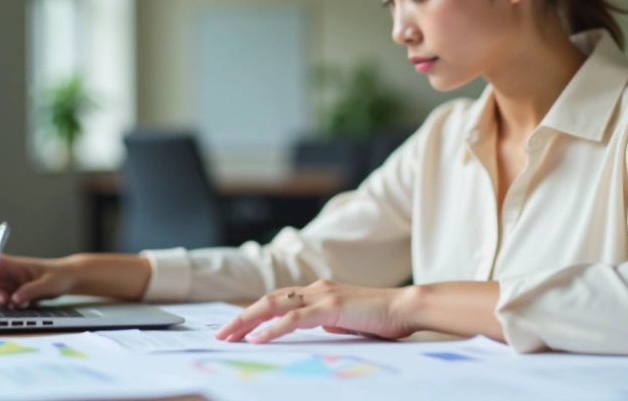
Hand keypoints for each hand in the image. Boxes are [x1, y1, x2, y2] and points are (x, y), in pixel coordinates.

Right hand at [0, 253, 75, 306]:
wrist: (69, 278)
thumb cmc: (59, 275)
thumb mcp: (48, 284)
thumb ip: (31, 290)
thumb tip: (14, 299)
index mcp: (6, 263)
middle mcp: (2, 271)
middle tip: (4, 301)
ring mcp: (5, 282)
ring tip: (14, 302)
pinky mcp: (10, 291)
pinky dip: (3, 306)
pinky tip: (18, 304)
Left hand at [214, 280, 417, 343]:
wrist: (407, 308)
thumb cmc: (383, 318)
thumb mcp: (348, 321)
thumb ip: (329, 322)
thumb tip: (317, 330)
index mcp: (320, 292)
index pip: (279, 300)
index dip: (255, 313)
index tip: (237, 330)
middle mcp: (317, 289)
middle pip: (268, 299)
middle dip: (241, 318)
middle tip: (221, 334)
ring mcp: (322, 296)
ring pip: (274, 305)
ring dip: (247, 321)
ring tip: (228, 336)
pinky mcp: (330, 308)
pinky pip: (294, 319)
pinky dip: (271, 328)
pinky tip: (256, 338)